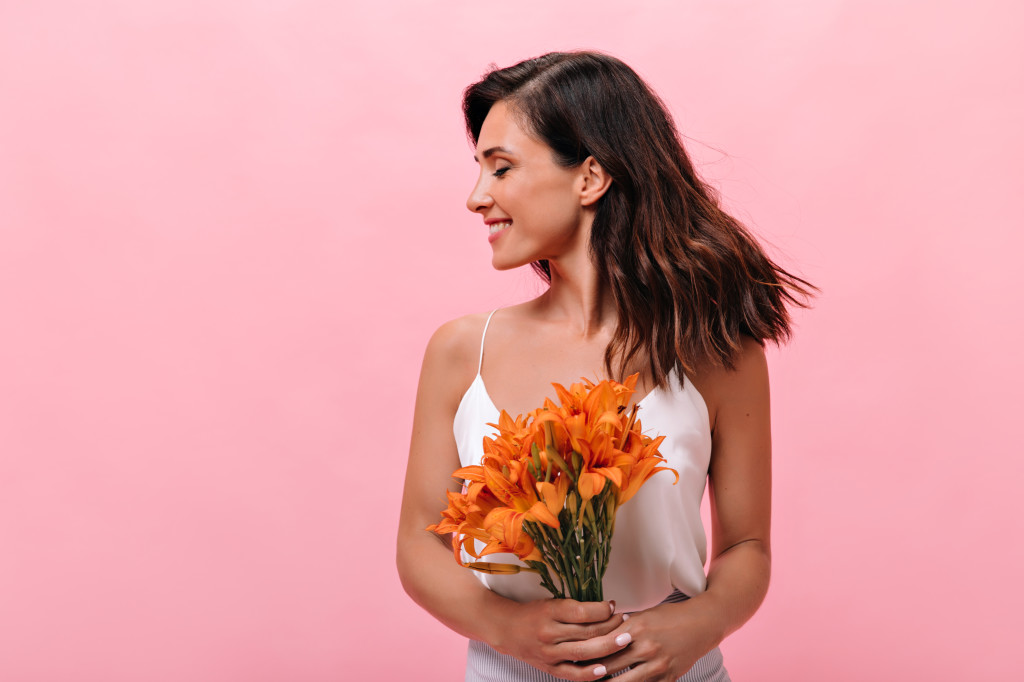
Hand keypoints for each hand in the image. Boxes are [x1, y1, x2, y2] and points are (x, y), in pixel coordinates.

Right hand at [488, 598, 633, 680]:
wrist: (506, 629)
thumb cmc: (533, 613)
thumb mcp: (551, 602)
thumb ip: (576, 608)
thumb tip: (607, 609)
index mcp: (550, 611)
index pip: (584, 612)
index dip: (604, 609)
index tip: (614, 606)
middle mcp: (549, 633)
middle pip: (589, 632)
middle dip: (613, 627)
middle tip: (627, 621)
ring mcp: (549, 653)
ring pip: (586, 652)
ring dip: (609, 646)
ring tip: (625, 639)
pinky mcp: (549, 668)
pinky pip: (574, 674)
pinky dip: (590, 673)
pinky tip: (605, 669)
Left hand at [590, 600, 721, 681]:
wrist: (702, 624)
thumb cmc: (670, 616)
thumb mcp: (643, 615)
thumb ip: (622, 626)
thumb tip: (597, 634)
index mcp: (636, 628)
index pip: (603, 645)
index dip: (586, 655)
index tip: (573, 660)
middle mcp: (646, 648)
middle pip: (609, 666)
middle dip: (591, 673)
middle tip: (577, 676)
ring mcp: (658, 665)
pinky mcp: (668, 678)